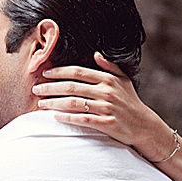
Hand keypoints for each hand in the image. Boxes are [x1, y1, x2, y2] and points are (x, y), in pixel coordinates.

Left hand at [33, 52, 174, 160]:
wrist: (144, 126)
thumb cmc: (131, 102)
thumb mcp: (124, 81)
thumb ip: (109, 67)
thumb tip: (96, 54)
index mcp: (108, 79)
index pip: (78, 72)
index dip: (59, 71)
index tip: (45, 73)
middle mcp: (106, 92)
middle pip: (72, 87)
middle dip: (51, 87)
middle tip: (36, 89)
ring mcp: (107, 108)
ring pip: (74, 103)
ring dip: (55, 103)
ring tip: (41, 104)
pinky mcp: (107, 123)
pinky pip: (83, 119)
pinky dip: (68, 118)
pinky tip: (56, 117)